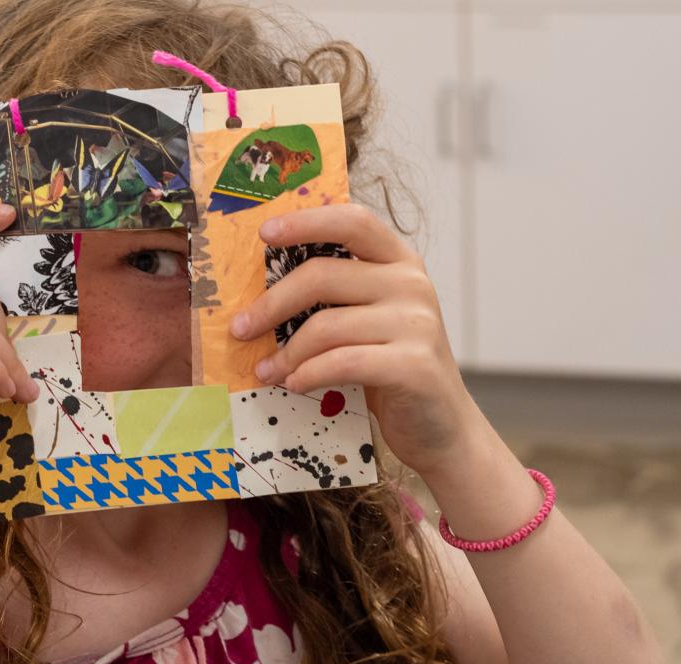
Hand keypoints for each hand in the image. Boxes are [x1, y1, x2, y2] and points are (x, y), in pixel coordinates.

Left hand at [230, 203, 491, 477]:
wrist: (441, 424)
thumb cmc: (390, 366)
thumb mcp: (369, 318)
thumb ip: (335, 294)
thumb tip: (259, 291)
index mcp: (399, 261)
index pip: (353, 221)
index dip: (306, 222)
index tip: (264, 234)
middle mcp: (411, 284)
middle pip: (322, 275)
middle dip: (271, 304)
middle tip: (240, 329)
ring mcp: (416, 324)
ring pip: (326, 326)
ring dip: (285, 353)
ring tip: (267, 371)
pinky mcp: (414, 366)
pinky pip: (341, 362)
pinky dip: (309, 374)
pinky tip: (295, 384)